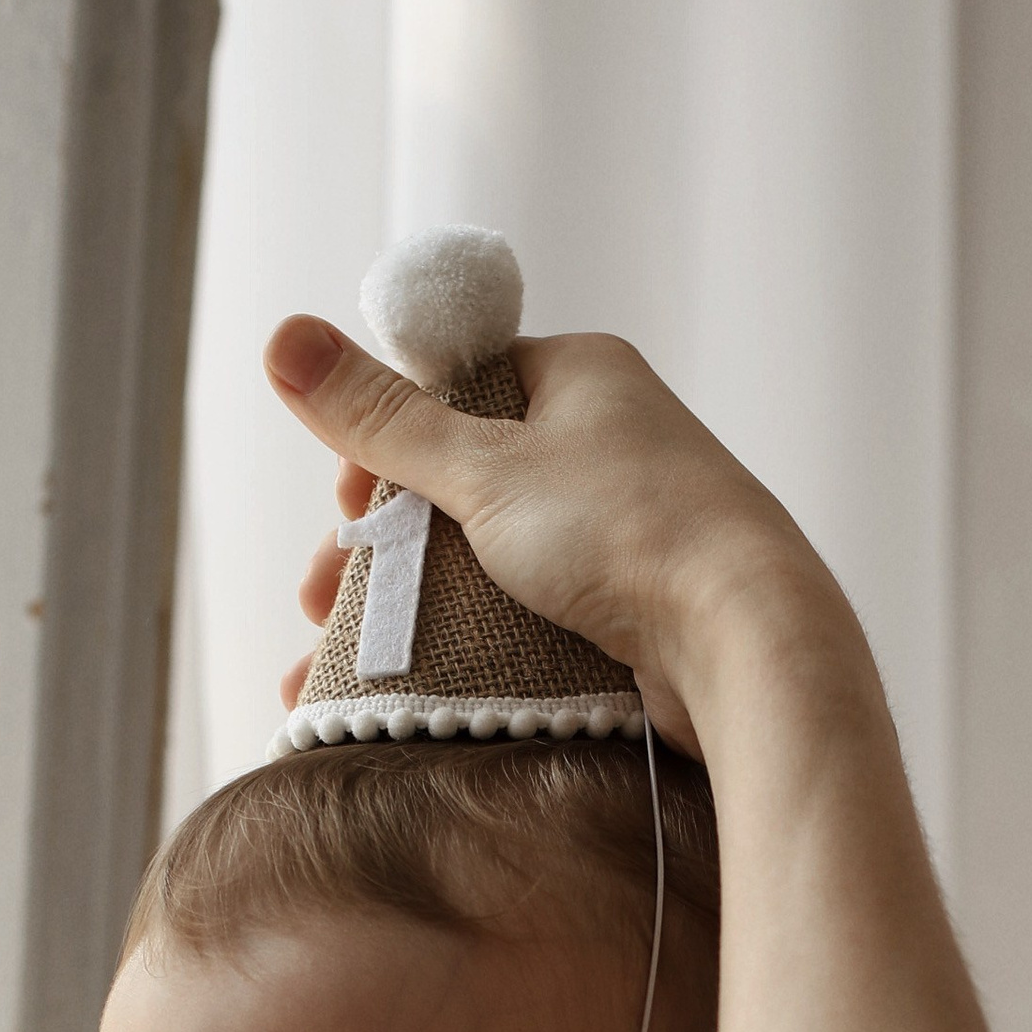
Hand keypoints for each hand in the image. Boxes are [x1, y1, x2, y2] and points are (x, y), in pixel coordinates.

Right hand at [264, 321, 843, 754]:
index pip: (456, 388)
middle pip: (463, 484)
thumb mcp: (483, 468)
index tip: (343, 510)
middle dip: (382, 549)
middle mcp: (608, 442)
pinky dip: (468, 650)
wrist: (749, 643)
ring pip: (491, 559)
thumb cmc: (628, 534)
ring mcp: (626, 528)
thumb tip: (282, 337)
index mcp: (580, 377)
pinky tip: (413, 694)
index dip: (384, 448)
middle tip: (324, 605)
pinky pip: (531, 617)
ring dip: (411, 611)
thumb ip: (382, 418)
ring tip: (340, 672)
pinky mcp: (636, 607)